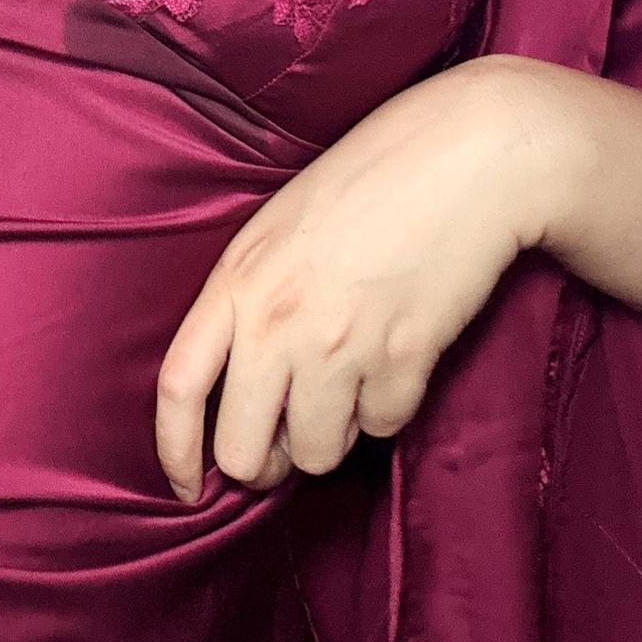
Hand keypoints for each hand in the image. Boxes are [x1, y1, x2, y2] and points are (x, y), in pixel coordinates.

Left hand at [155, 56, 557, 499]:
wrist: (466, 153)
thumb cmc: (370, 182)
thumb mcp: (279, 228)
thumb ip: (249, 300)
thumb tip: (240, 386)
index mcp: (237, 280)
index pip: (177, 387)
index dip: (174, 452)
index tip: (186, 488)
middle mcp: (278, 320)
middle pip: (241, 449)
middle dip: (263, 461)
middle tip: (285, 444)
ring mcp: (341, 343)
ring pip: (315, 454)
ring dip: (331, 436)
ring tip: (350, 384)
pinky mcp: (404, 358)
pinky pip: (381, 426)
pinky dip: (388, 407)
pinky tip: (397, 356)